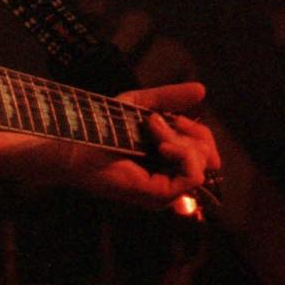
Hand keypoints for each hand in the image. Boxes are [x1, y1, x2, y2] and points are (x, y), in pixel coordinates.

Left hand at [87, 81, 221, 208]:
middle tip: (156, 123)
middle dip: (187, 133)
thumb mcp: (140, 105)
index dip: (197, 130)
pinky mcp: (159, 195)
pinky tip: (162, 146)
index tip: (175, 117)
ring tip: (153, 130)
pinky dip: (182, 155)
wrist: (77, 141)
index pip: (205, 149)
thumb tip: (202, 89)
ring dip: (179, 140)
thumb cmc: (102, 126)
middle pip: (207, 155)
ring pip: (201, 164)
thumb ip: (169, 98)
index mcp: (168, 159)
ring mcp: (166, 189)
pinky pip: (191, 176)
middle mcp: (169, 177)